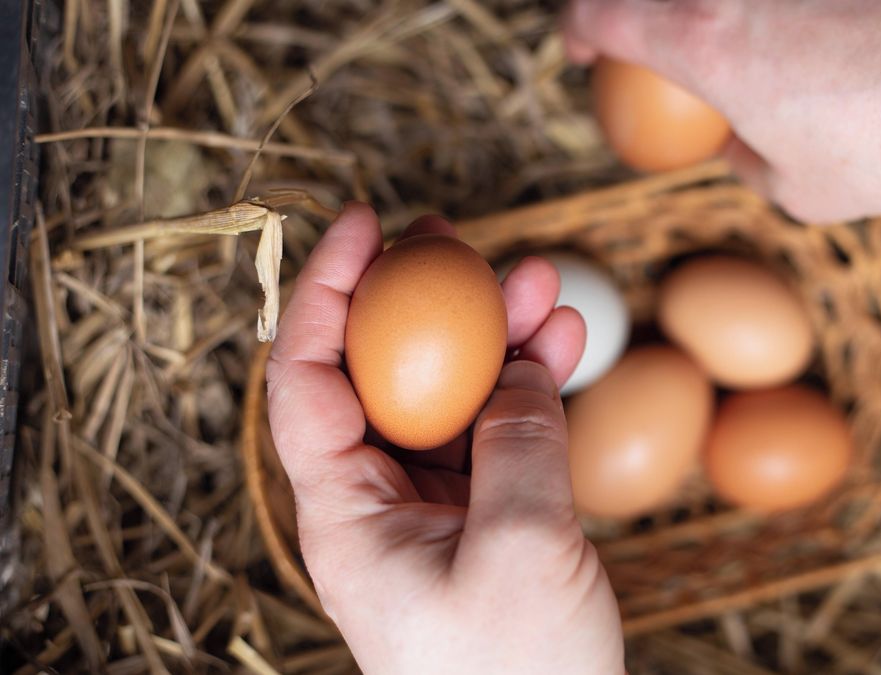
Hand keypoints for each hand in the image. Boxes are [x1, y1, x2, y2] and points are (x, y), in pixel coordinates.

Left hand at [265, 203, 623, 674]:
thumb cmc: (515, 674)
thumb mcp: (523, 549)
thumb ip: (519, 442)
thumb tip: (516, 364)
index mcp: (347, 514)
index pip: (305, 379)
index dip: (324, 291)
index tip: (364, 224)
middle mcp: (377, 502)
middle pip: (379, 374)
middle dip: (416, 298)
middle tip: (455, 236)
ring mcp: (432, 509)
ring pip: (448, 395)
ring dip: (493, 336)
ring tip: (543, 282)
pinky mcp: (483, 519)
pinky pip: (495, 432)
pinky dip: (528, 385)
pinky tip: (563, 343)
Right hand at [562, 0, 880, 222]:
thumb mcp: (798, 190)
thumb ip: (746, 157)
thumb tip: (741, 141)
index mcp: (704, 38)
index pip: (598, 11)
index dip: (577, 30)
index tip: (585, 48)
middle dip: (632, 12)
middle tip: (645, 37)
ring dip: (711, 16)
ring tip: (739, 45)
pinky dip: (779, 13)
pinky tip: (813, 32)